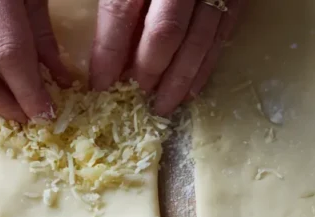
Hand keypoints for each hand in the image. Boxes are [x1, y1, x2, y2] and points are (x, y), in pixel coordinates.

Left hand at [90, 0, 244, 114]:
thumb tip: (90, 44)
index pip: (121, 11)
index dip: (108, 52)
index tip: (99, 84)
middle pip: (163, 32)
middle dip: (147, 71)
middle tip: (134, 99)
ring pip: (198, 38)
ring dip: (179, 79)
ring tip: (162, 106)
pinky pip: (224, 32)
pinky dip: (207, 64)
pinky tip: (192, 89)